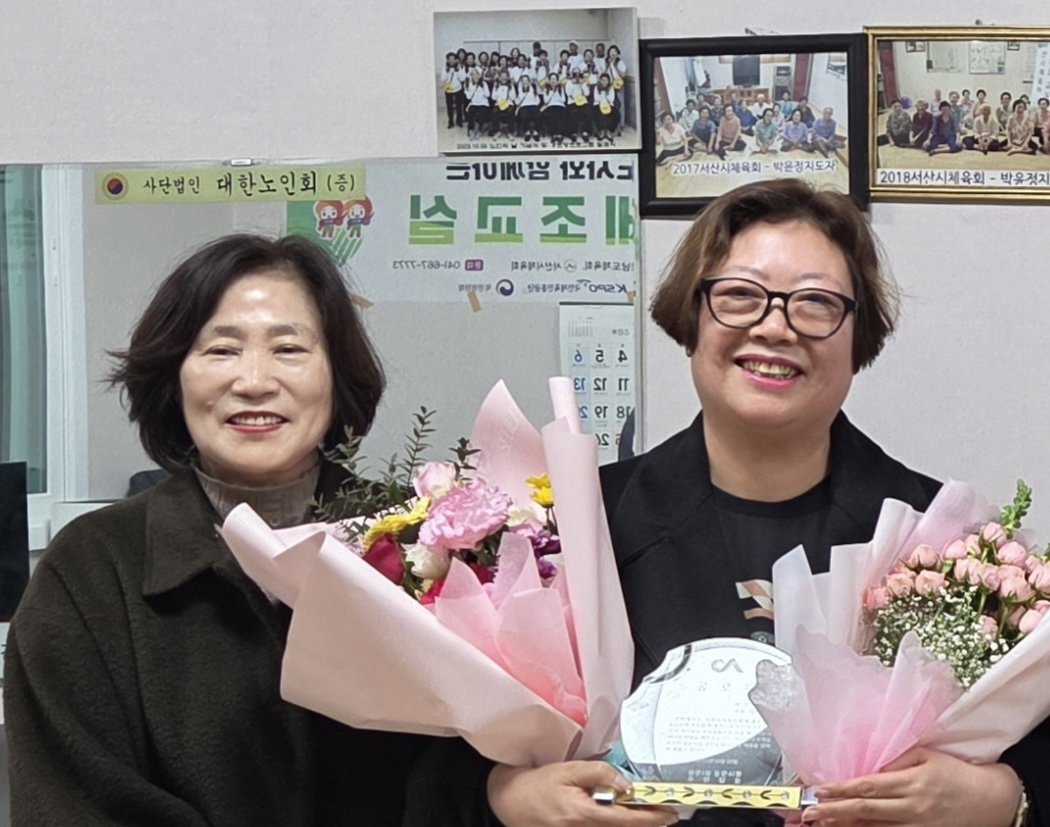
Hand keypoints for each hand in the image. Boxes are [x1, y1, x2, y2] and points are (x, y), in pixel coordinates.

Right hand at [487, 761, 678, 826]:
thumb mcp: (567, 770)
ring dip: (631, 822)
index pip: (624, 819)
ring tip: (647, 810)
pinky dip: (616, 823)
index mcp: (581, 814)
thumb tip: (625, 783)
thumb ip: (597, 773)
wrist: (508, 801)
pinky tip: (622, 814)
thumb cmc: (536, 784)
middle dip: (647, 821)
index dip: (650, 818)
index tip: (670, 813)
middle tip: (666, 811)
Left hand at [800, 747, 1021, 826]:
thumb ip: (895, 762)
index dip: (841, 789)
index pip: (868, 786)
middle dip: (834, 811)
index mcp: (911, 782)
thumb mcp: (926, 757)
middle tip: (810, 813)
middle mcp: (913, 807)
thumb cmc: (956, 773)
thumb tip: (867, 768)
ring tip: (823, 825)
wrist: (992, 799)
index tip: (820, 790)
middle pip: (866, 810)